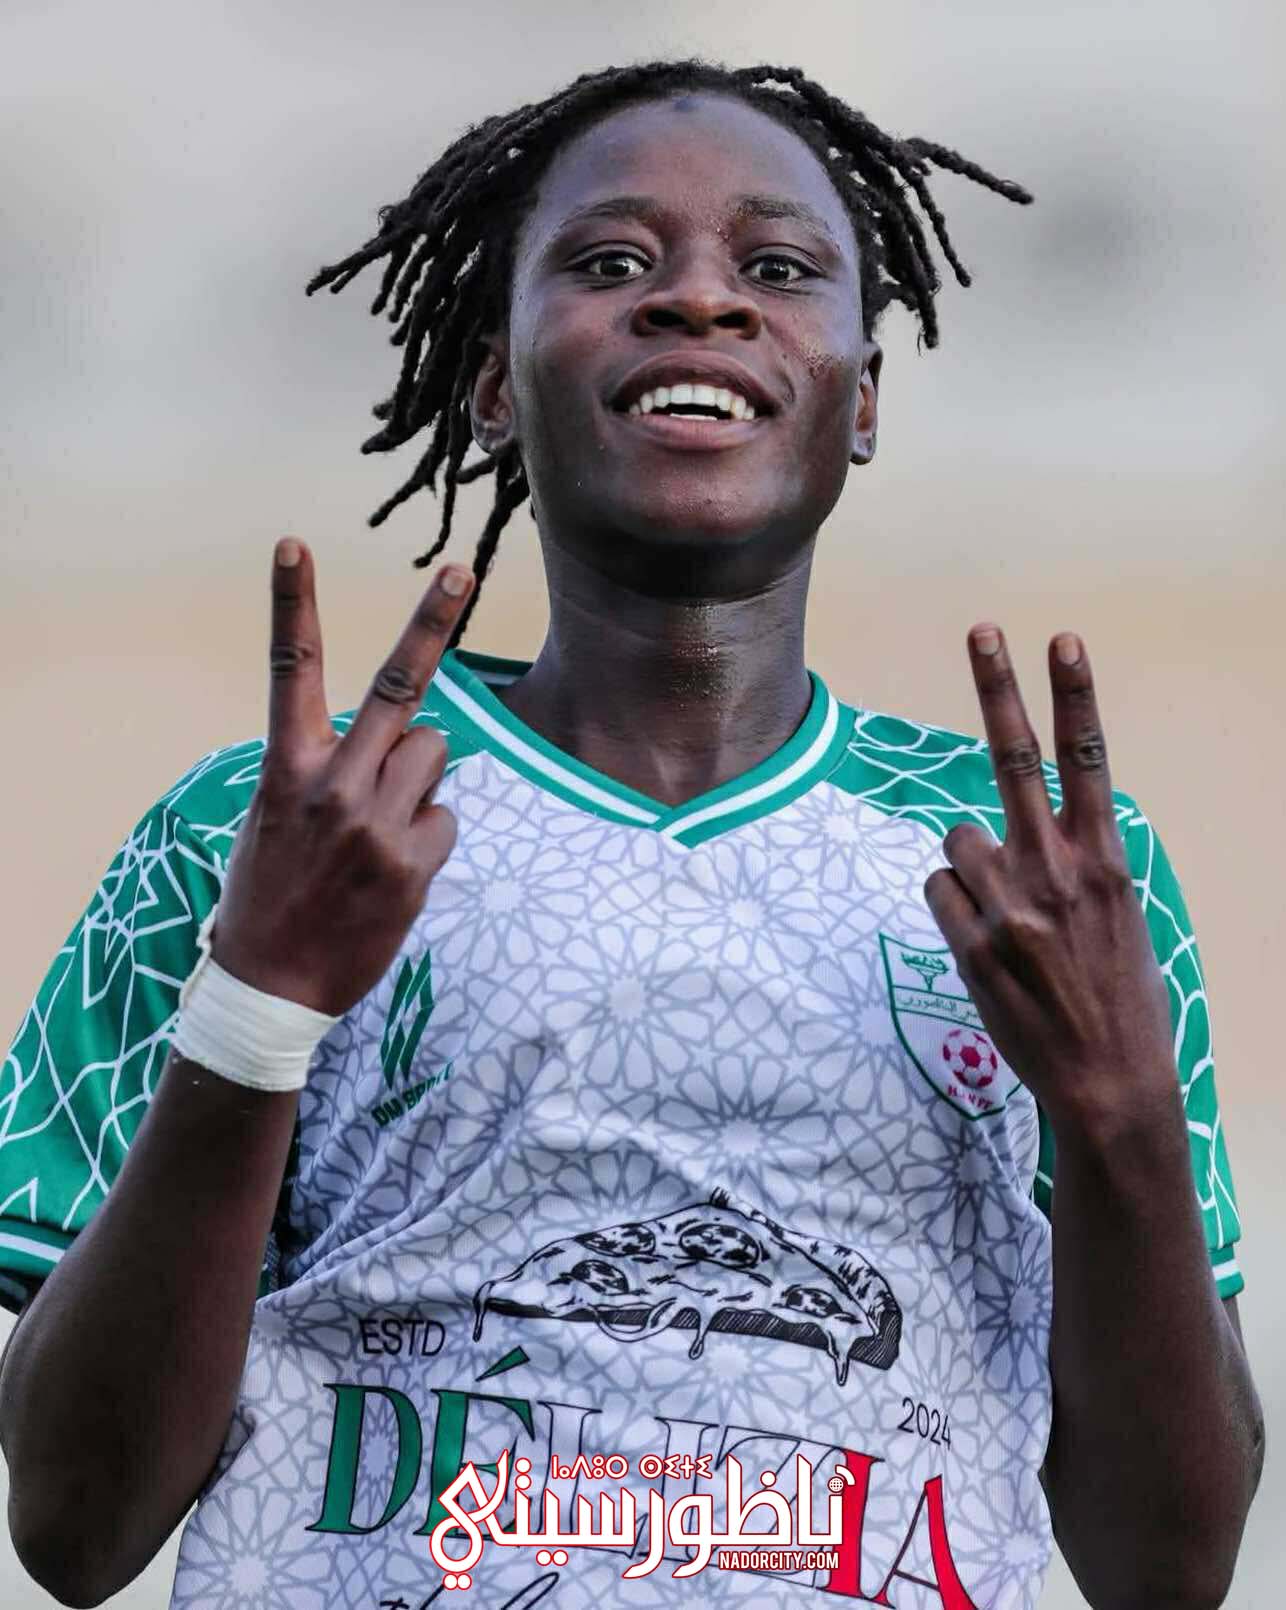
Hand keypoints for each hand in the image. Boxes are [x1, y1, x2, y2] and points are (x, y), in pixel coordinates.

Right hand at [211, 538, 473, 1017]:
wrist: (271, 987)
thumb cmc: (272, 893)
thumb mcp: (275, 819)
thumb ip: (326, 770)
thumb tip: (394, 745)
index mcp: (286, 769)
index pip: (288, 672)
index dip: (290, 604)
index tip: (292, 543)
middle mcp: (333, 785)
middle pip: (395, 688)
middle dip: (430, 623)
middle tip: (461, 570)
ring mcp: (376, 824)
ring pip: (434, 754)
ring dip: (420, 777)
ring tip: (382, 826)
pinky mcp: (414, 864)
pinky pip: (445, 818)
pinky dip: (428, 836)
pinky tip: (394, 871)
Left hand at [922, 625, 1177, 1136]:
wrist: (1108, 1080)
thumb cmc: (1118, 997)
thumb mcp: (1121, 917)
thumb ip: (1078, 863)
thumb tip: (1023, 828)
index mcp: (1105, 861)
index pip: (1089, 760)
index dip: (1075, 696)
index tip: (1064, 641)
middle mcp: (1055, 870)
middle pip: (1014, 758)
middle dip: (998, 687)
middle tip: (983, 631)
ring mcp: (1009, 904)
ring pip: (958, 838)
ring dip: (971, 865)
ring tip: (1006, 917)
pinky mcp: (970, 941)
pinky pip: (939, 887)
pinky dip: (952, 904)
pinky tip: (985, 943)